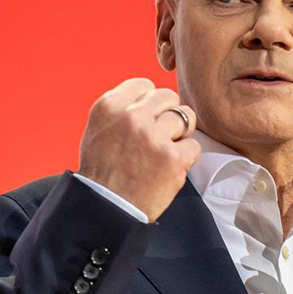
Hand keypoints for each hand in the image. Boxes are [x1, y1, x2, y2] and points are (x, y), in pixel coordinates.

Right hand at [77, 78, 201, 220]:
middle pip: (168, 97)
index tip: (148, 117)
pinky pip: (194, 145)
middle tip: (160, 135)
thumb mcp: (98, 130)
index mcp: (109, 106)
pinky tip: (170, 167)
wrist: (106, 208)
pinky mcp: (172, 158)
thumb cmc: (102, 172)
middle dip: (168, 114)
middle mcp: (132, 117)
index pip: (145, 85)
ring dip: (180, 133)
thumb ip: (122, 110)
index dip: (150, 102)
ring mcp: (153, 137)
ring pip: (186, 117)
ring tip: (165, 150)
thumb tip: (148, 99)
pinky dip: (186, 157)